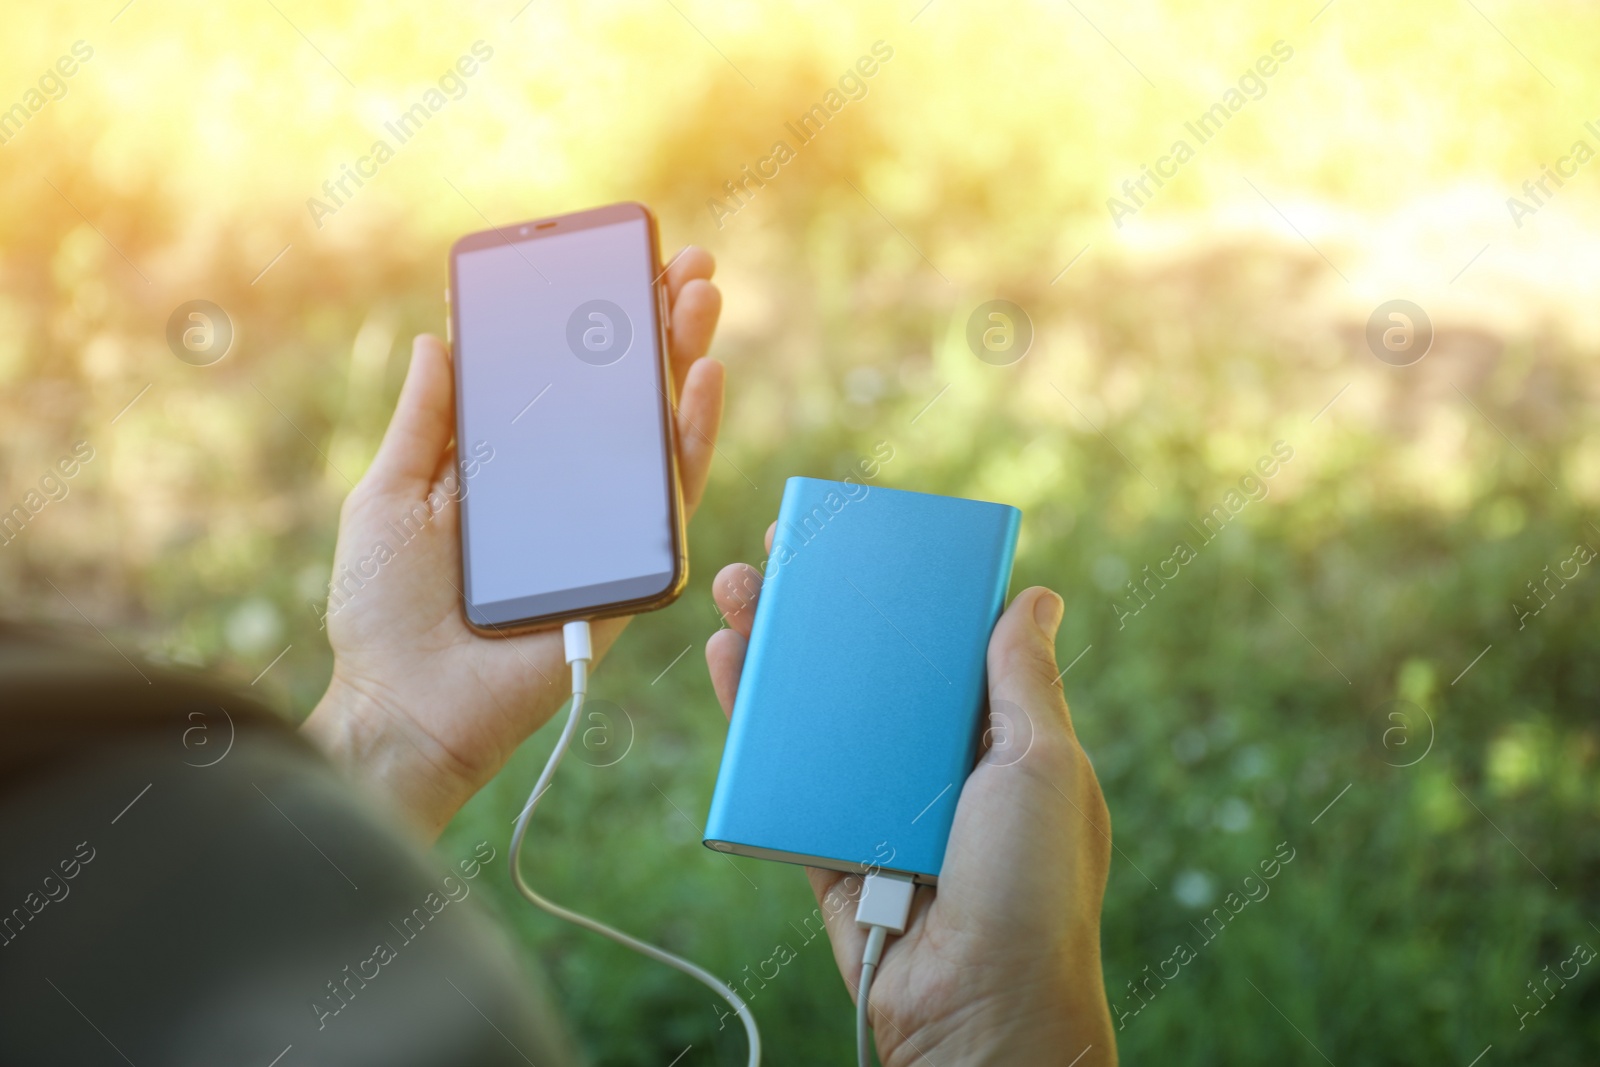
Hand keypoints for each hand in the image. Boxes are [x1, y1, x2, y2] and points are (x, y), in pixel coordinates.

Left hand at [302, 248, 723, 839]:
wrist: (408, 708)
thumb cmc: (383, 609)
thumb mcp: (390, 494)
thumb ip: (425, 421)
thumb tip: (442, 337)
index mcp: (503, 467)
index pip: (558, 381)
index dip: (588, 324)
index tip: (611, 266)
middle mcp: (560, 490)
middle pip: (619, 396)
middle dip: (654, 327)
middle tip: (682, 266)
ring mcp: (600, 528)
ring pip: (656, 434)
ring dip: (684, 361)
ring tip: (700, 297)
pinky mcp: (629, 571)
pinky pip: (671, 499)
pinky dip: (692, 436)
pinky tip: (701, 379)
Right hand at [707, 535, 1117, 1066]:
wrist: (978, 1015)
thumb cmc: (1034, 892)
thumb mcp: (1044, 767)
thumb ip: (1025, 682)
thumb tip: (1038, 596)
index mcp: (999, 742)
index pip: (947, 648)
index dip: (909, 594)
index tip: (869, 543)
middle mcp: (937, 766)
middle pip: (871, 671)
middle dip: (825, 610)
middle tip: (782, 552)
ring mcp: (878, 804)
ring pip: (819, 714)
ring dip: (777, 650)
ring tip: (740, 591)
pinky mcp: (826, 843)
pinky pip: (784, 775)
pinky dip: (753, 723)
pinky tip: (730, 666)